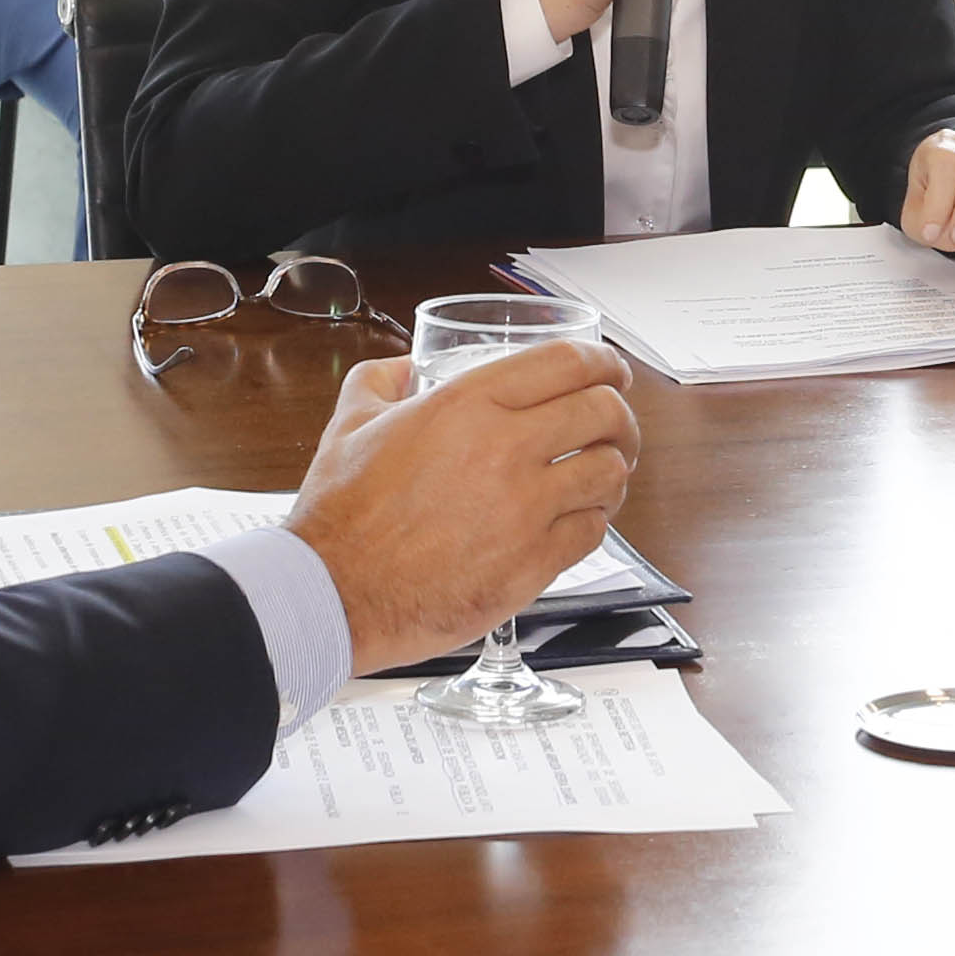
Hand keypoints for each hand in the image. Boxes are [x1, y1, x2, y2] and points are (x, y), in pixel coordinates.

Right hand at [285, 336, 641, 674]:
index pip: (567, 363)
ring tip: (604, 472)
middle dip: (620, 414)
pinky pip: (593, 530)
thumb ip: (380, 382)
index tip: (611, 371)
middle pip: (603, 412)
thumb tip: (403, 367)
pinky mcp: (532, 562)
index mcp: (466, 404)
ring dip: (615, 468)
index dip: (603, 362)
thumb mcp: (350, 424)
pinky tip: (581, 518)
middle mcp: (504, 448)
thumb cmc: (342, 516)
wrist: (335, 593)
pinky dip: (595, 519)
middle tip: (616, 423)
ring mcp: (524, 508)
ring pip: (610, 471)